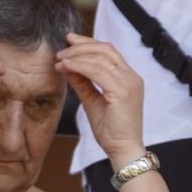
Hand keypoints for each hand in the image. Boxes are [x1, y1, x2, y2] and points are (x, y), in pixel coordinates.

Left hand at [55, 33, 147, 168]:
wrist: (123, 150)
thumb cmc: (111, 131)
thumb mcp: (93, 101)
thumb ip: (82, 83)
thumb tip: (67, 67)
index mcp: (128, 78)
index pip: (109, 51)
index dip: (89, 43)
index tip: (70, 41)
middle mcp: (131, 77)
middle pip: (106, 49)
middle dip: (82, 45)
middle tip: (62, 48)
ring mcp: (129, 83)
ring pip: (100, 58)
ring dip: (77, 56)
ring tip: (60, 60)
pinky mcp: (122, 92)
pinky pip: (97, 71)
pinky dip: (80, 66)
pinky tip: (67, 67)